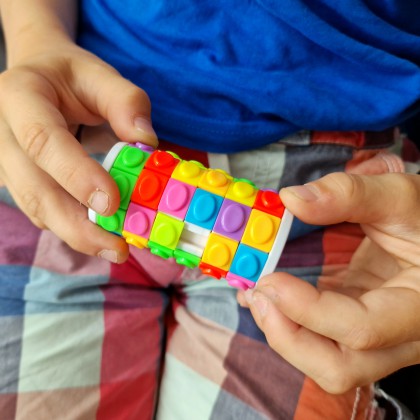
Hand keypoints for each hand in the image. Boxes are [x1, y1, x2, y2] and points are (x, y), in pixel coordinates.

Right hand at [0, 39, 157, 261]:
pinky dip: (71, 227)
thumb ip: (125, 101)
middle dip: (77, 225)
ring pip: (37, 208)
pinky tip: (99, 235)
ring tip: (114, 248)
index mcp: (19, 98)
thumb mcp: (99, 75)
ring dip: (76, 234)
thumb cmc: (69, 77)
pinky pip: (43, 211)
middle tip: (117, 247)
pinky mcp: (19, 182)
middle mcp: (3, 135)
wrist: (39, 80)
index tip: (111, 203)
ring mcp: (7, 163)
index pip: (42, 141)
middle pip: (35, 189)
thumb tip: (146, 142)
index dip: (75, 175)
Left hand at [239, 172, 419, 392]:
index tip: (270, 280)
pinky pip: (319, 339)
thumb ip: (349, 195)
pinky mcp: (356, 324)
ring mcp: (377, 337)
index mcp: (419, 309)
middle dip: (288, 337)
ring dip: (283, 334)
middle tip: (258, 295)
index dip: (309, 310)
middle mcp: (402, 337)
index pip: (362, 329)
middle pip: (340, 367)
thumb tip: (292, 200)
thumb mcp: (399, 197)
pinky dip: (288, 322)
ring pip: (325, 362)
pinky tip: (267, 297)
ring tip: (256, 296)